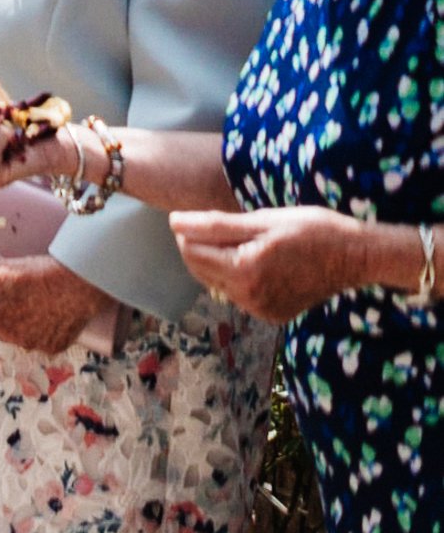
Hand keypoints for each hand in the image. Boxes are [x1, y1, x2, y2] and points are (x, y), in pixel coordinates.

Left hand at [0, 255, 112, 352]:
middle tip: (19, 298)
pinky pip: (41, 341)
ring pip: (18, 337)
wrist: (79, 282)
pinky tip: (52, 314)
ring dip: (23, 325)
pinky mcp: (52, 347)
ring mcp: (32, 344)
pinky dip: (44, 331)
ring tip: (38, 304)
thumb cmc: (38, 273)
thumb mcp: (1, 268)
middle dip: (2, 316)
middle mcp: (9, 336)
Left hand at [172, 207, 374, 322]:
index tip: (198, 217)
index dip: (187, 230)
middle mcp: (249, 297)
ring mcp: (260, 310)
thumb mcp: (263, 220)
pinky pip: (238, 294)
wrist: (357, 256)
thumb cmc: (312, 230)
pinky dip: (238, 277)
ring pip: (217, 282)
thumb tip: (174, 222)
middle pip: (199, 268)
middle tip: (222, 227)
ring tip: (246, 242)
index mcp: (244, 271)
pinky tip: (259, 262)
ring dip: (219, 262)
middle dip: (200, 247)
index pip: (190, 250)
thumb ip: (215, 225)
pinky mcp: (271, 315)